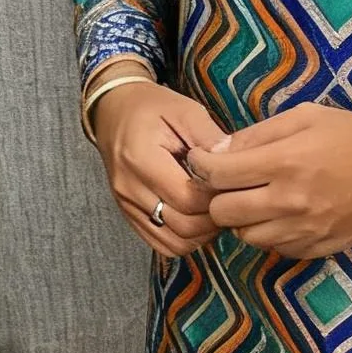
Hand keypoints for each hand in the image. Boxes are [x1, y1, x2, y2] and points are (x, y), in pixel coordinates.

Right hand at [88, 62, 227, 251]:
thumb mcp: (185, 111)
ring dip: (202, 234)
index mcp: (142, 159)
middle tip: (229, 199)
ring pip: (174, 243)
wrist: (114, 112)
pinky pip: (162, 244)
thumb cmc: (152, 108)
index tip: (231, 183)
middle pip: (183, 226)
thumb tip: (237, 164)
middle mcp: (130, 189)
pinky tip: (198, 219)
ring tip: (215, 210)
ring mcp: (127, 207)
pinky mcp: (129, 217)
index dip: (217, 198)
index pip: (188, 199)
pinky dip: (185, 239)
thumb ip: (211, 138)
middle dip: (214, 219)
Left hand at [185, 101, 351, 258]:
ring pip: (245, 236)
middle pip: (222, 213)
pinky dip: (270, 234)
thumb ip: (257, 134)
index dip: (199, 167)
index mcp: (283, 163)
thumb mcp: (306, 116)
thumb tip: (217, 151)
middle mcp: (288, 202)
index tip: (202, 162)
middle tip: (229, 184)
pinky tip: (283, 215)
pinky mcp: (316, 249)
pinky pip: (274, 249)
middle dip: (217, 197)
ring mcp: (302, 231)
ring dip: (243, 219)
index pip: (215, 175)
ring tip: (257, 200)